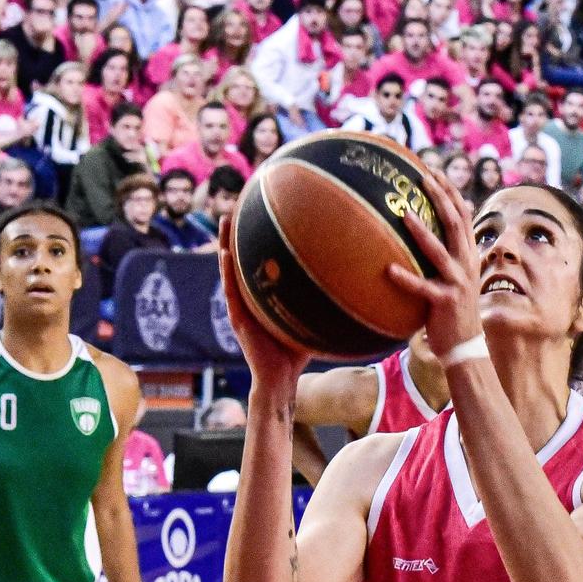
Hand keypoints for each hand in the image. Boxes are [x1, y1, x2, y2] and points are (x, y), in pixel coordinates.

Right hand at [215, 211, 308, 391]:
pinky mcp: (238, 318)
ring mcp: (242, 306)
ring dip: (227, 244)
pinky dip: (227, 271)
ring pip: (231, 269)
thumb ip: (325, 300)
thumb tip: (357, 283)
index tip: (265, 209)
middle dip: (242, 231)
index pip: (262, 260)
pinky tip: (225, 252)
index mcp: (265, 295)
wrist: (281, 379)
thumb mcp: (313, 318)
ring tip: (227, 220)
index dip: (261, 237)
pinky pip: (231, 290)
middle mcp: (251, 297)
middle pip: (244, 258)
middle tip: (243, 203)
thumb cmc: (299, 351)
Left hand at [383, 160, 484, 359]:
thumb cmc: (454, 309)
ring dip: (422, 231)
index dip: (450, 192)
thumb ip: (450, 255)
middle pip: (456, 223)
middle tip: (422, 177)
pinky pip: (422, 288)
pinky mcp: (444, 302)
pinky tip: (388, 269)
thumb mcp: (457, 277)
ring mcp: (457, 282)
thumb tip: (435, 231)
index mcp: (469, 255)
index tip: (433, 171)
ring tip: (405, 213)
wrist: (465, 345)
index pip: (463, 215)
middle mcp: (467, 264)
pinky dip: (405, 278)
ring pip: (439, 251)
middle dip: (440, 198)